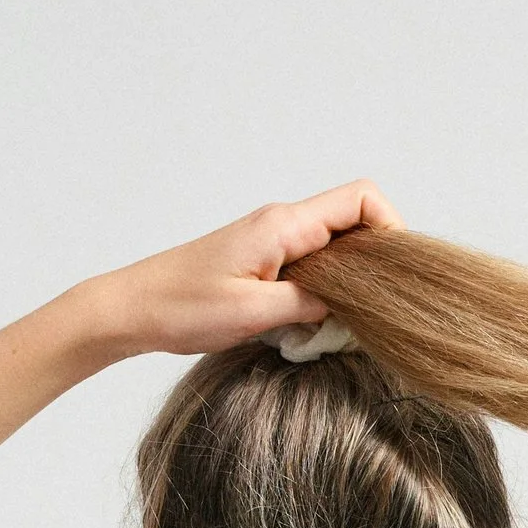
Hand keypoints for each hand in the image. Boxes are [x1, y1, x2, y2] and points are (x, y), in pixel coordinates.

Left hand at [83, 184, 401, 360]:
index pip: (362, 199)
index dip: (391, 229)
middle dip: (373, 265)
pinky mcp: (263, 263)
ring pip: (335, 250)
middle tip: (369, 310)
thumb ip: (308, 306)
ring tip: (334, 324)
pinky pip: (311, 269)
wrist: (132, 308)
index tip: (395, 275)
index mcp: (284, 225)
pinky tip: (307, 327)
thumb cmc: (181, 308)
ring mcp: (273, 243)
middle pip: (355, 223)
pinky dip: (321, 296)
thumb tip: (351, 308)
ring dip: (346, 286)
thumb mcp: (253, 313)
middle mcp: (282, 225)